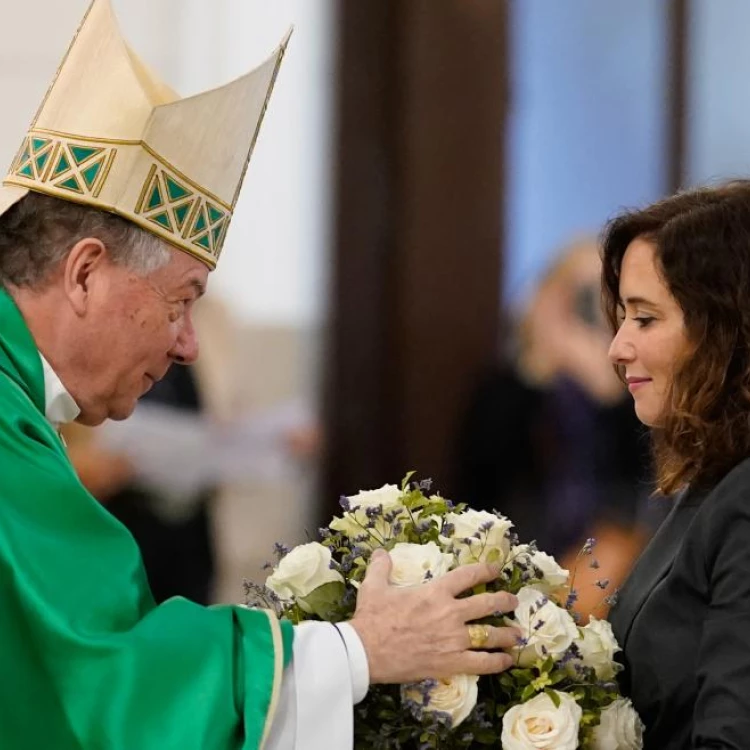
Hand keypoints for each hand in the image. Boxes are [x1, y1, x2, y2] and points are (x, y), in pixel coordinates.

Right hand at [349, 549, 518, 683]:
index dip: (485, 571)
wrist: (367, 651)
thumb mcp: (373, 586)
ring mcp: (454, 639)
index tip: (496, 569)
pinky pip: (482, 663)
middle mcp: (450, 613)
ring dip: (507, 634)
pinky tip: (506, 661)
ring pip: (490, 635)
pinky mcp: (451, 662)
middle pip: (487, 604)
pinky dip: (497, 662)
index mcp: (435, 591)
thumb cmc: (372, 617)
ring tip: (517, 634)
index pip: (468, 576)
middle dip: (504, 601)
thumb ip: (381, 567)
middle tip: (513, 601)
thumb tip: (381, 552)